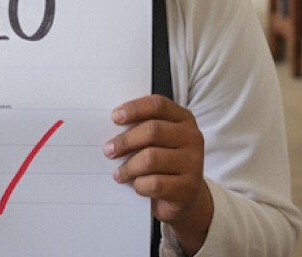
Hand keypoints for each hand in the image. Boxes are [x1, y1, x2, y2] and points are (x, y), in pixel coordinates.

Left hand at [106, 94, 212, 253]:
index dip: (134, 109)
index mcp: (183, 119)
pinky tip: (136, 185)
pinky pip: (155, 183)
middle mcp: (192, 137)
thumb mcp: (158, 141)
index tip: (114, 117)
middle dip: (125, 141)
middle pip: (152, 131)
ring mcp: (193, 162)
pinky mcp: (188, 187)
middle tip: (108, 150)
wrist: (186, 197)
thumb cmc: (163, 163)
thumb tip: (110, 128)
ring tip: (118, 173)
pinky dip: (140, 185)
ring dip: (128, 167)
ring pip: (151, 158)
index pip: (158, 105)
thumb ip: (142, 129)